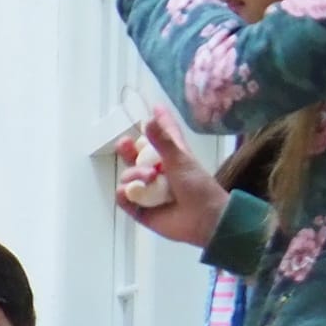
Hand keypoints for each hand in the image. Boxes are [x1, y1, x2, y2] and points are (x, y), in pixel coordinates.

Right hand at [116, 108, 228, 246]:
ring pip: (127, 176)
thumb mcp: (181, 160)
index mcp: (172, 157)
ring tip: (148, 179)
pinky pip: (123, 197)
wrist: (202, 219)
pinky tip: (130, 192)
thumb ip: (162, 141)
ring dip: (133, 175)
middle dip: (127, 149)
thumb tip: (148, 120)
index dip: (159, 120)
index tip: (155, 106)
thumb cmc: (198, 186)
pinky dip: (124, 193)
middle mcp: (158, 171)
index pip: (164, 134)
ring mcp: (147, 190)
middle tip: (125, 144)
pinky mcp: (139, 208)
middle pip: (135, 155)